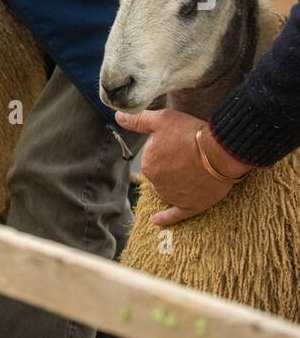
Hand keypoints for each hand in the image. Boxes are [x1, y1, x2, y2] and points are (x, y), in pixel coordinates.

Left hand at [115, 108, 252, 226]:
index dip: (166, 147)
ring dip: (172, 184)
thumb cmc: (190, 134)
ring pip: (167, 191)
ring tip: (189, 171)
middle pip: (160, 174)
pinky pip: (174, 215)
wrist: (220, 152)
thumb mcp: (162, 120)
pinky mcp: (190, 207)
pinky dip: (165, 218)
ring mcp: (174, 197)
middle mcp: (157, 184)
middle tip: (187, 154)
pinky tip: (156, 221)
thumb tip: (118, 116)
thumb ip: (138, 120)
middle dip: (169, 165)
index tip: (178, 141)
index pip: (152, 157)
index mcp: (148, 165)